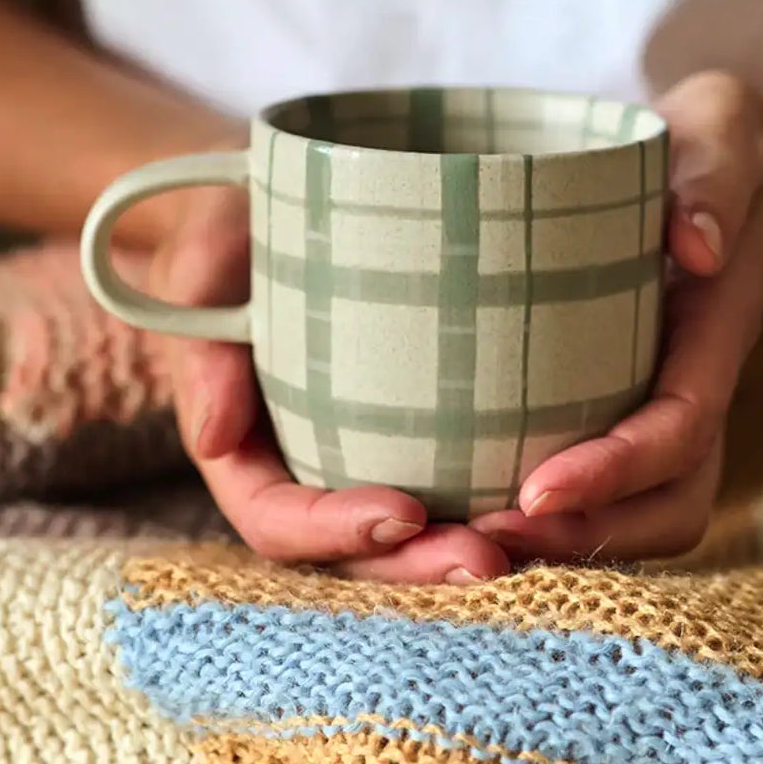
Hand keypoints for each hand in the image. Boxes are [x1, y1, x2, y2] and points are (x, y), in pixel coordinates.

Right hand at [149, 182, 510, 583]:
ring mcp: (360, 456)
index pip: (278, 520)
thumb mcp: (204, 261)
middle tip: (491, 559)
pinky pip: (454, 479)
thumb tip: (214, 438)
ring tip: (539, 542)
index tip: (404, 511)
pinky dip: (498, 498)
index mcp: (245, 451)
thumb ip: (202, 340)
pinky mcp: (416, 428)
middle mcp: (304, 469)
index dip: (335, 532)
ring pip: (413, 533)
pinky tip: (561, 495)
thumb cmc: (232, 225)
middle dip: (419, 565)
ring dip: (469, 547)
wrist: (279, 198)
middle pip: (357, 549)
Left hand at [469, 72, 762, 563]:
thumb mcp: (721, 128)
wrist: (732, 160)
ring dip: (563, 540)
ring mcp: (664, 401)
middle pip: (671, 503)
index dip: (617, 470)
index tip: (537, 489)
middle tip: (482, 538)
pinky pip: (603, 484)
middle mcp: (697, 383)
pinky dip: (547, 511)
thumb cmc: (718, 141)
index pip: (682, 424)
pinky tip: (467, 504)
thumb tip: (695, 246)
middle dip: (587, 534)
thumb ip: (712, 174)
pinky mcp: (626, 402)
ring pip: (641, 512)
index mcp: (719, 329)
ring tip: (466, 540)